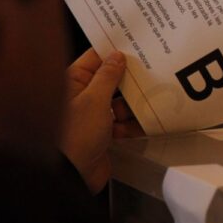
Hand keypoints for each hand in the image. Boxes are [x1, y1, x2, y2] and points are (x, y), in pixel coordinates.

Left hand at [60, 49, 142, 193]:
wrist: (71, 175)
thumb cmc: (74, 136)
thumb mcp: (94, 100)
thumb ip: (108, 76)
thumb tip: (117, 56)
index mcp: (73, 83)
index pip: (95, 59)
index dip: (115, 52)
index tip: (136, 47)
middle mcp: (82, 97)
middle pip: (112, 81)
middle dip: (131, 81)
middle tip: (151, 74)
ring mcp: (93, 116)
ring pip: (120, 103)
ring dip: (135, 105)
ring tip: (149, 104)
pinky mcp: (103, 133)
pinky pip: (123, 123)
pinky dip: (133, 124)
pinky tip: (143, 125)